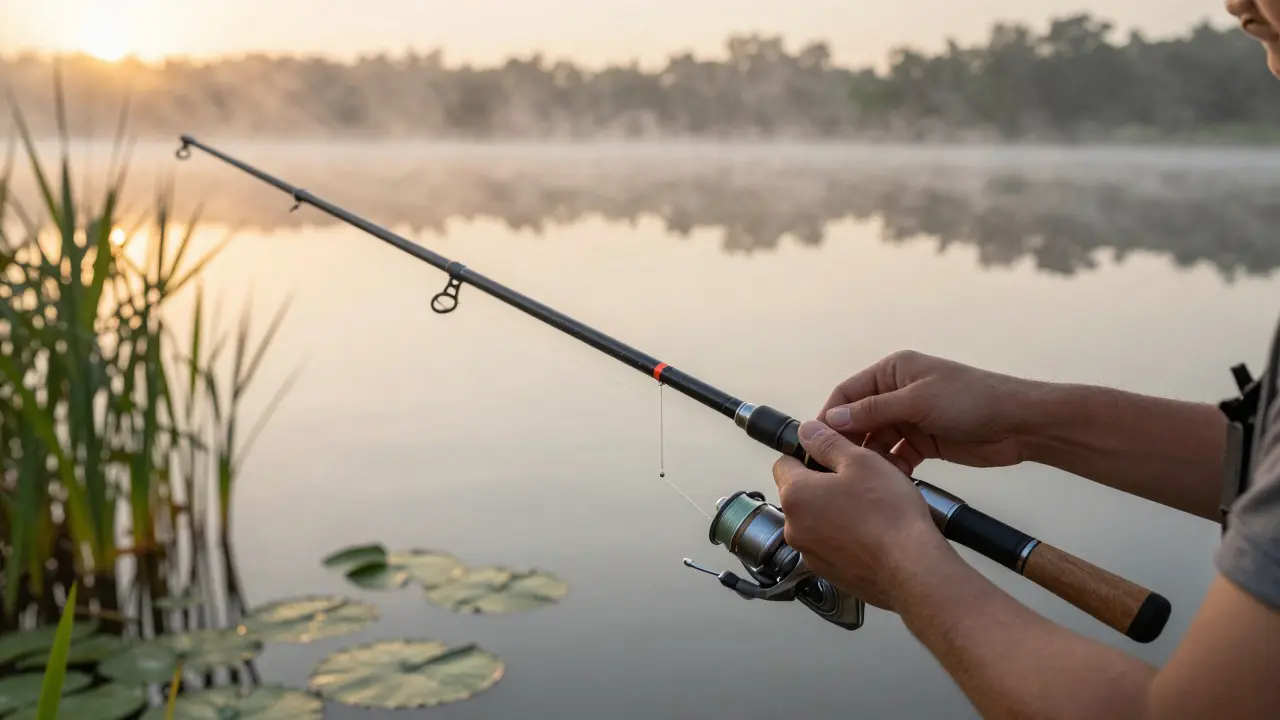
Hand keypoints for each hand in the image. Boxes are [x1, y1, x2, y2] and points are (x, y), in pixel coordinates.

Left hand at [772, 419, 954, 610]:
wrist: (912, 569)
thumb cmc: (887, 511)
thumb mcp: (860, 462)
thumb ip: (827, 443)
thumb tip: (805, 431)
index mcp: (795, 495)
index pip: (783, 463)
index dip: (807, 455)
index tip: (831, 456)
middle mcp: (793, 528)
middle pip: (800, 495)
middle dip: (822, 485)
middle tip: (858, 482)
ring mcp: (809, 554)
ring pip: (816, 522)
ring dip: (833, 512)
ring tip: (868, 510)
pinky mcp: (828, 574)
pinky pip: (830, 546)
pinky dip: (844, 538)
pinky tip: (871, 535)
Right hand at [818, 350, 1038, 474]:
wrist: (1019, 424)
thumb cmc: (972, 400)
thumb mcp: (918, 402)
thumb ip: (874, 410)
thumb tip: (832, 417)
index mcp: (893, 372)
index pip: (848, 392)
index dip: (829, 416)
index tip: (815, 442)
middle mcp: (897, 393)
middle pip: (858, 418)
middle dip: (847, 441)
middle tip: (833, 466)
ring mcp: (910, 418)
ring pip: (876, 440)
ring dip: (869, 458)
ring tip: (860, 478)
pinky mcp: (923, 441)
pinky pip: (895, 455)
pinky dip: (889, 468)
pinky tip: (885, 481)